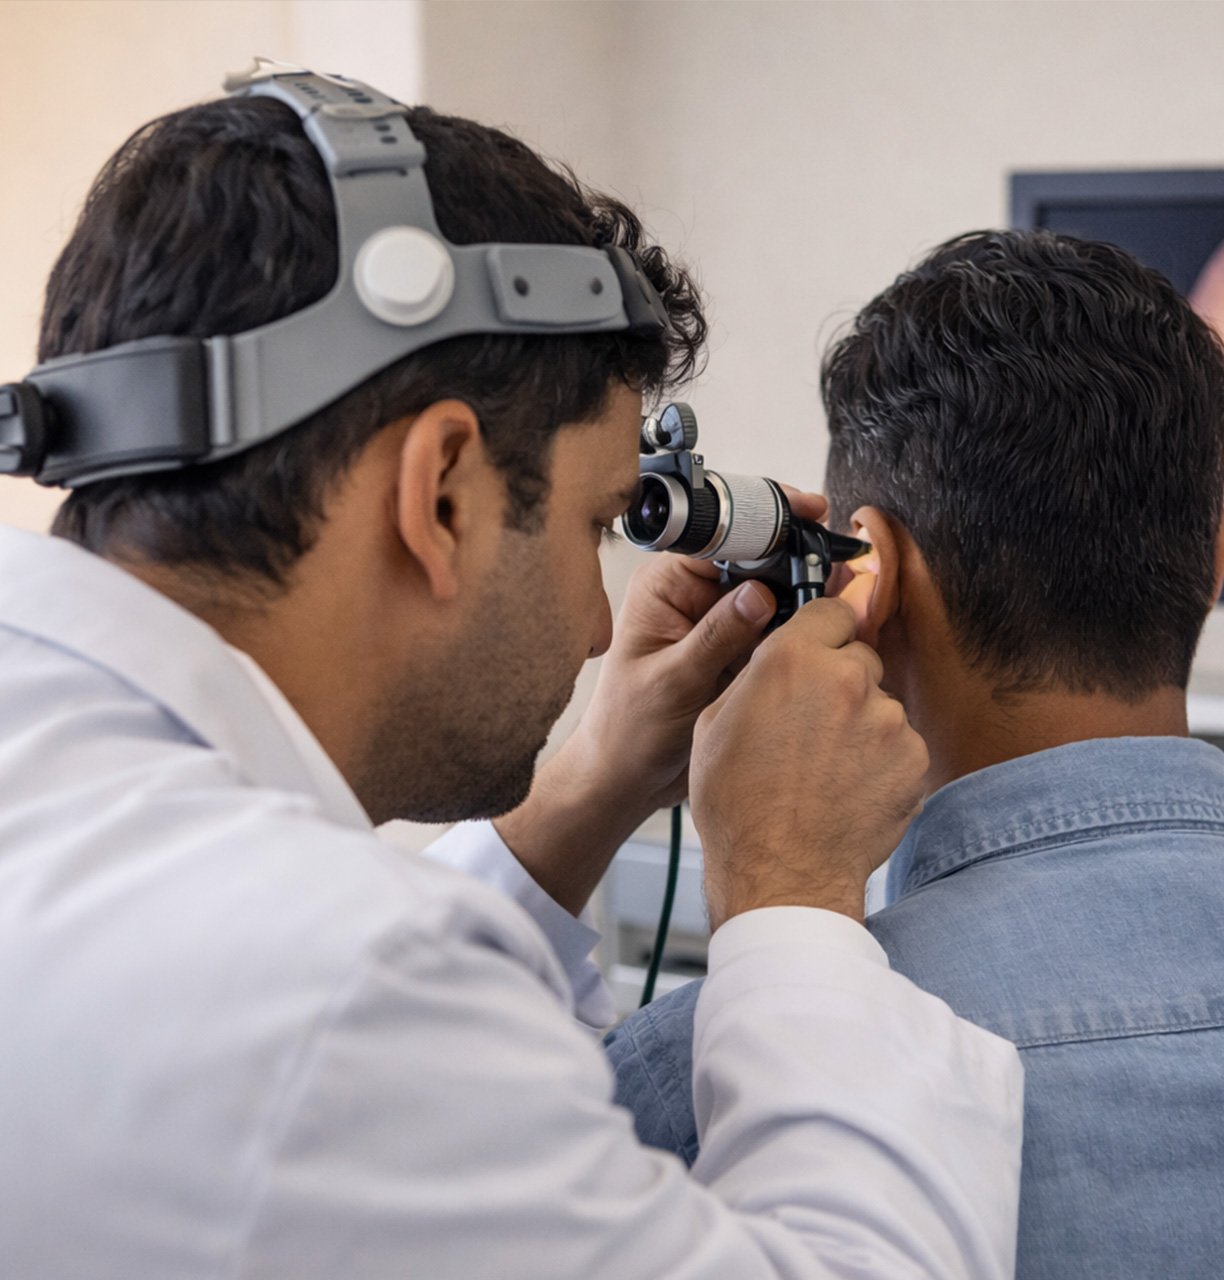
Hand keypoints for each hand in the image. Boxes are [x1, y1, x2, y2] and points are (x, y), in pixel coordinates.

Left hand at [495, 491, 828, 913]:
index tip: (810, 513)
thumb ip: (715, 638)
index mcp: (668, 584)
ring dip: (811, 591)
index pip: (722, 533)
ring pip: (778, 590)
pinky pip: (783, 626)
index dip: (768, 518)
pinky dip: (809, 625)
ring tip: (849, 594)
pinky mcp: (743, 649)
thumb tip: (760, 594)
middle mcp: (697, 594)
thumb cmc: (630, 729)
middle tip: (843, 564)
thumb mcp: (672, 683)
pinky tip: (836, 626)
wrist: (629, 777)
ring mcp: (723, 621)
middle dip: (801, 555)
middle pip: (760, 556)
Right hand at [691, 596, 927, 928]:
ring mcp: (886, 718)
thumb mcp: (716, 720)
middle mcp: (846, 677)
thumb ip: (758, 673)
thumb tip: (780, 653)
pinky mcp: (914, 758)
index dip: (823, 632)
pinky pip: (902, 744)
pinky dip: (884, 762)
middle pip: (860, 657)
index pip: (831, 610)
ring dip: (862, 725)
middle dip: (841, 682)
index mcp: (791, 658)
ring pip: (881, 704)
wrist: (780, 871)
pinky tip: (851, 788)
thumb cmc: (737, 802)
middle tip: (813, 725)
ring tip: (827, 768)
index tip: (820, 650)